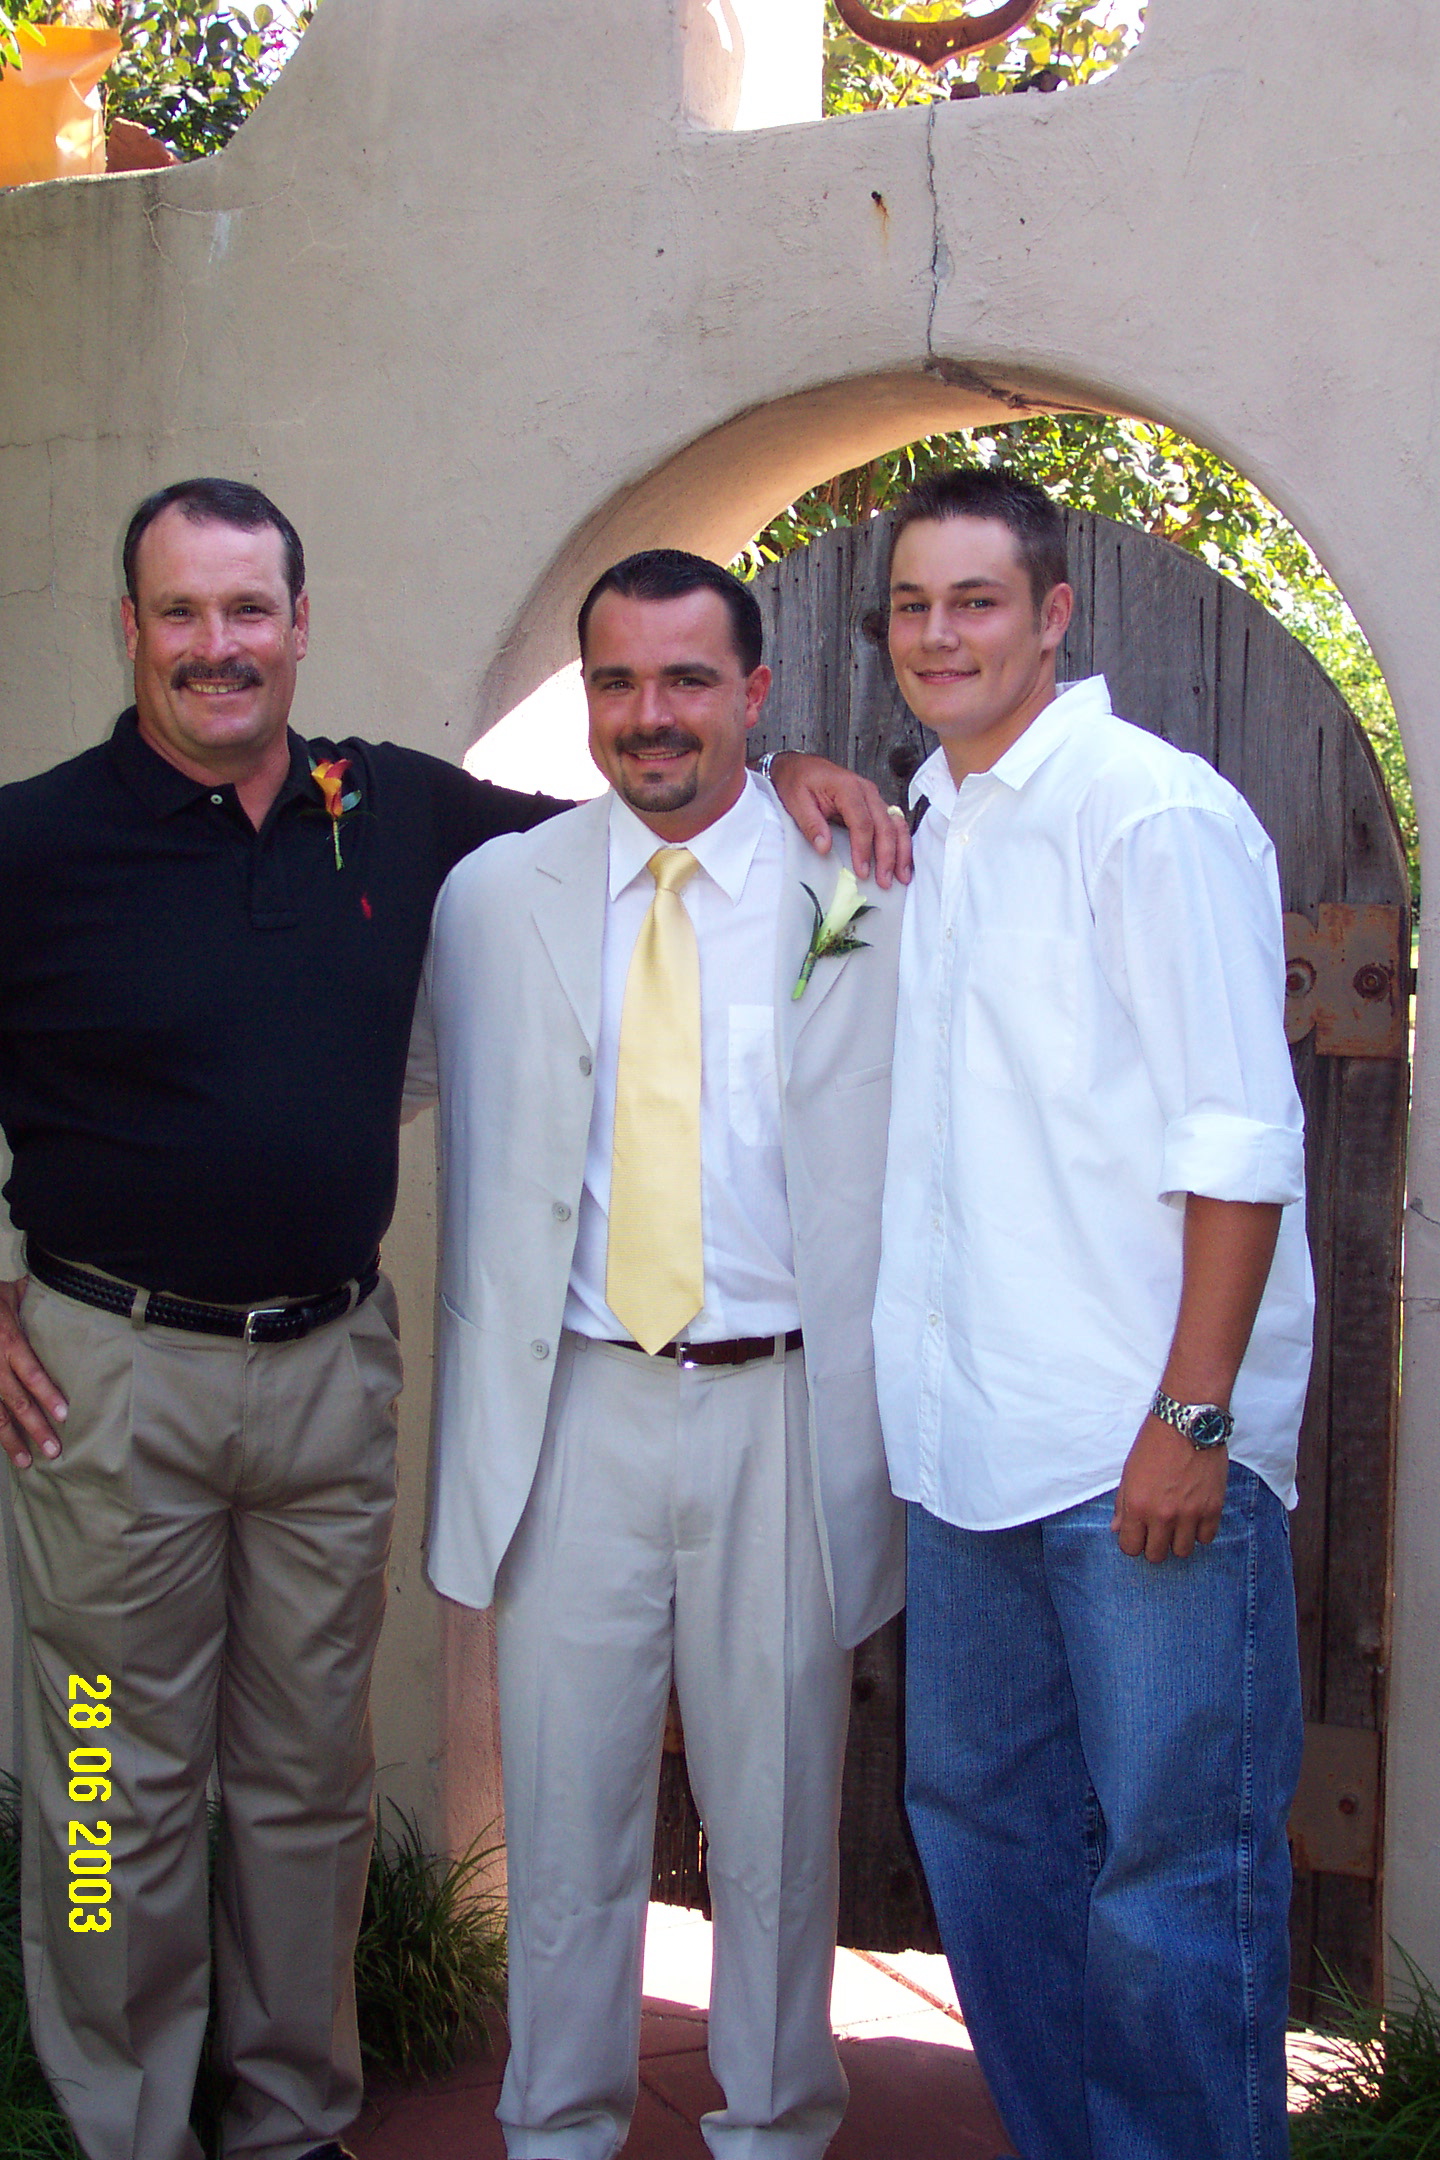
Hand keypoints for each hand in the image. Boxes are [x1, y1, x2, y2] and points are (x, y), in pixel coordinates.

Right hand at [0, 1279, 66, 1469]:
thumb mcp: (14, 1291)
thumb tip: (73, 1297)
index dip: (46, 1395)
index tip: (63, 1415)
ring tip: (25, 1462)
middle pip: (15, 1401)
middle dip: (34, 1428)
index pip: (30, 1372)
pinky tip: (4, 1448)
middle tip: (53, 1451)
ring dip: (10, 1440)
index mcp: (7, 1340)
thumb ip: (38, 1300)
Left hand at [767, 753, 912, 888]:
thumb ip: (811, 824)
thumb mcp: (796, 801)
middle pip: (885, 825)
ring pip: (896, 824)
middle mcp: (866, 790)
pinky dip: (900, 842)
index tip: (862, 871)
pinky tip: (902, 861)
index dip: (864, 849)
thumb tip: (824, 848)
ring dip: (901, 851)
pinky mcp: (874, 804)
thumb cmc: (797, 781)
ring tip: (902, 876)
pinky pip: (893, 823)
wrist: (799, 766)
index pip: (862, 823)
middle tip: (885, 881)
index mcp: (847, 788)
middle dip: (888, 855)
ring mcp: (873, 797)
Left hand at [1112, 1414, 1226, 1561]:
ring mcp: (1190, 1514)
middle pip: (1156, 1555)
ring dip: (1177, 1541)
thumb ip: (1123, 1504)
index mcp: (1137, 1506)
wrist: (1187, 1422)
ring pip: (1182, 1552)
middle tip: (1157, 1530)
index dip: (1132, 1542)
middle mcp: (1162, 1515)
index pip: (1130, 1547)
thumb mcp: (1129, 1472)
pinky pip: (1206, 1538)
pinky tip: (1195, 1517)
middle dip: (1153, 1545)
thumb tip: (1117, 1528)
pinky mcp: (1213, 1508)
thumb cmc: (1154, 1443)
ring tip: (1177, 1524)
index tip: (1138, 1533)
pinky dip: (1200, 1532)